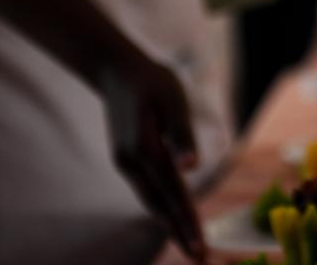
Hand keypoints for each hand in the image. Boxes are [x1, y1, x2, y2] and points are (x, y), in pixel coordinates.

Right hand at [98, 43, 204, 261]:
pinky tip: (172, 217)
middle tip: (199, 258)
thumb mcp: (173, 97)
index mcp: (145, 147)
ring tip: (190, 245)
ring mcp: (125, 162)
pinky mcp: (126, 159)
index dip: (187, 221)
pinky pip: (146, 190)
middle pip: (159, 204)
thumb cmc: (151, 80)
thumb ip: (182, 133)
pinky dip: (160, 207)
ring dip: (170, 223)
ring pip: (150, 200)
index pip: (172, 192)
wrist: (116, 71)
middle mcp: (131, 161)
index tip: (200, 247)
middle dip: (180, 232)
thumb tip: (191, 168)